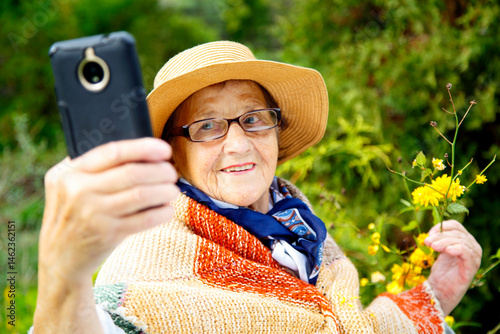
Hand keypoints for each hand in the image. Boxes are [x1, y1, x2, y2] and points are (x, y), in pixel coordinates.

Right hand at [39, 137, 179, 280]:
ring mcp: (93, 214)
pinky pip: (145, 219)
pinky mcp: (108, 235)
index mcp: (71, 173)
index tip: (164, 150)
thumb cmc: (72, 215)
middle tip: (172, 173)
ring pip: (142, 194)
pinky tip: (167, 210)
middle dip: (160, 171)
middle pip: (133, 173)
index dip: (144, 148)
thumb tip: (140, 151)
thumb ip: (92, 167)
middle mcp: (80, 191)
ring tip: (173, 190)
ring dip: (165, 191)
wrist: (60, 258)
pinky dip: (161, 212)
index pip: (114, 152)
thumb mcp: (68, 186)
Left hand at [425, 220, 481, 315]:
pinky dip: (457, 248)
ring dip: (444, 242)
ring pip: (461, 241)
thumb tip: (433, 231)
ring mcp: (474, 257)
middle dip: (440, 236)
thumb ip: (439, 239)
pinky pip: (467, 253)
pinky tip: (447, 250)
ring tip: (432, 246)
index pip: (455, 226)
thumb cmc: (441, 270)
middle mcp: (472, 247)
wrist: (441, 290)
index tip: (429, 234)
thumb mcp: (439, 250)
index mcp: (465, 241)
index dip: (441, 227)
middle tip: (427, 242)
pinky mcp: (471, 267)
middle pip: (457, 233)